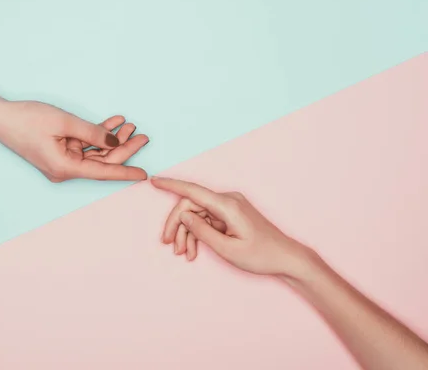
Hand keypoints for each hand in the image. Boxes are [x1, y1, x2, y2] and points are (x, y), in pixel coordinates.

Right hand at [0, 100, 148, 181]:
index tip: (144, 174)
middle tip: (142, 135)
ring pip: (94, 153)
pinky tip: (112, 122)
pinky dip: (96, 135)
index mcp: (65, 168)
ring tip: (129, 125)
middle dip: (123, 147)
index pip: (103, 172)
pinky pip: (83, 146)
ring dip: (111, 139)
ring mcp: (62, 162)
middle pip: (101, 161)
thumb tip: (114, 142)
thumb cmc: (27, 120)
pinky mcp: (59, 153)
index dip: (125, 172)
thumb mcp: (65, 123)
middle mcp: (64, 170)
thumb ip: (92, 133)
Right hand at [151, 177, 315, 277]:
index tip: (153, 181)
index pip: (192, 191)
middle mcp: (228, 200)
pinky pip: (207, 219)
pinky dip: (199, 233)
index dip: (171, 185)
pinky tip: (194, 250)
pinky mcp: (231, 214)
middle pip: (191, 206)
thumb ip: (202, 231)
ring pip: (197, 214)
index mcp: (227, 205)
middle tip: (170, 246)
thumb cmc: (260, 255)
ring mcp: (230, 206)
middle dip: (177, 225)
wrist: (285, 258)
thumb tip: (183, 216)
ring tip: (185, 254)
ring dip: (187, 233)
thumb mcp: (227, 249)